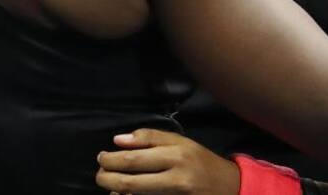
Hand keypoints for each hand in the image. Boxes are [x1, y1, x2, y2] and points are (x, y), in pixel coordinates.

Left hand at [96, 128, 240, 194]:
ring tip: (109, 184)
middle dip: (107, 177)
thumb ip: (150, 138)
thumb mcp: (180, 142)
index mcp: (176, 155)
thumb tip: (118, 140)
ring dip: (116, 190)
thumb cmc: (200, 161)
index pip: (134, 158)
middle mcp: (176, 177)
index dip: (111, 159)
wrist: (228, 187)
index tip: (102, 156)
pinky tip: (124, 194)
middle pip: (130, 180)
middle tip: (99, 173)